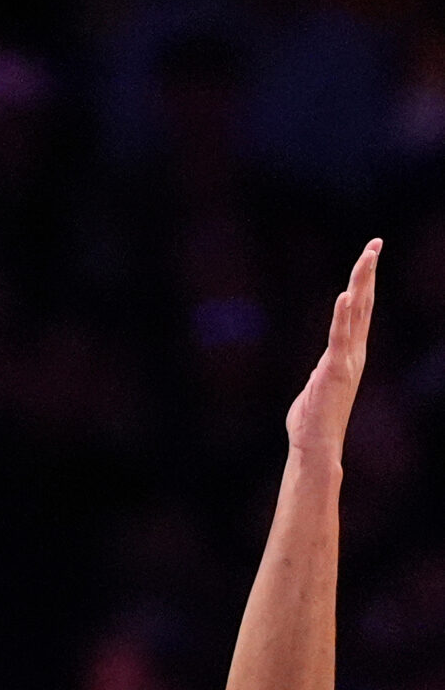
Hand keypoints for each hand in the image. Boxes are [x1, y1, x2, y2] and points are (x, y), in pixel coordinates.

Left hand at [286, 239, 378, 458]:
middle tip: (375, 244)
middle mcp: (354, 353)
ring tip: (368, 257)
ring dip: (361, 284)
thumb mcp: (320, 386)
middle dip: (369, 273)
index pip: (361, 311)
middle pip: (365, 304)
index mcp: (350, 354)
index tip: (371, 255)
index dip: (366, 283)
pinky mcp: (334, 370)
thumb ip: (324, 373)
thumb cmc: (313, 421)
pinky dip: (342, 316)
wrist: (316, 446)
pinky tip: (346, 295)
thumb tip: (322, 369)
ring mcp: (346, 360)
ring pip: (356, 314)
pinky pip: (339, 337)